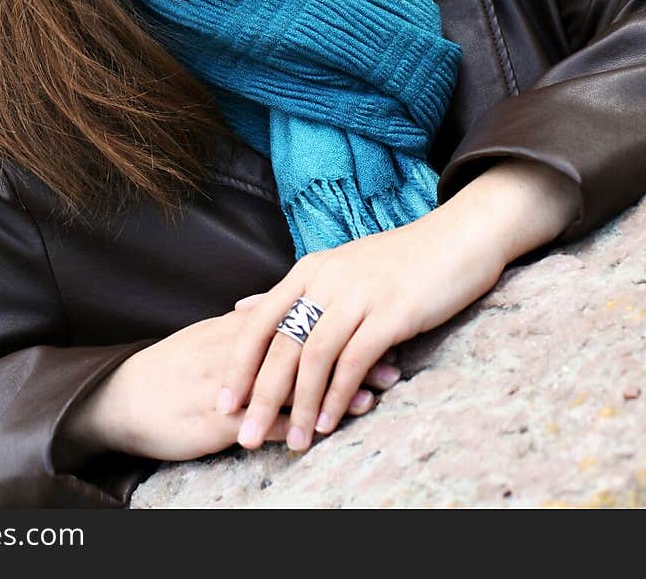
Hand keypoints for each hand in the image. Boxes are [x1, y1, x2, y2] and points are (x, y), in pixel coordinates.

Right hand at [66, 305, 402, 463]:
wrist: (119, 399)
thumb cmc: (166, 372)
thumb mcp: (204, 341)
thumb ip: (241, 330)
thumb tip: (276, 321)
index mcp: (232, 327)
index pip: (293, 318)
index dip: (335, 322)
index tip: (373, 322)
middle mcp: (234, 349)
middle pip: (302, 345)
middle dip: (348, 352)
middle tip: (393, 356)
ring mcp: (227, 383)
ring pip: (291, 381)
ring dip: (335, 388)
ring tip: (376, 393)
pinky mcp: (217, 418)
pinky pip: (265, 420)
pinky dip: (300, 423)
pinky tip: (328, 428)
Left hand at [216, 209, 505, 453]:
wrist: (456, 239)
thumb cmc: (398, 261)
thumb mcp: (338, 268)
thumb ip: (296, 292)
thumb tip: (247, 308)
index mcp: (308, 270)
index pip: (259, 321)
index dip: (238, 364)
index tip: (224, 402)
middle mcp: (326, 279)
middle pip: (281, 344)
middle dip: (260, 395)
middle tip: (245, 435)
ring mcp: (358, 294)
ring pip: (314, 357)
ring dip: (300, 406)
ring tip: (293, 443)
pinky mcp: (391, 312)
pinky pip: (354, 360)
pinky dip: (337, 395)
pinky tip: (329, 422)